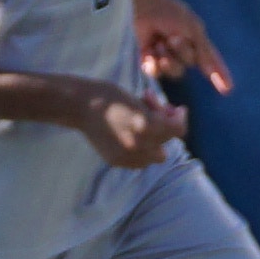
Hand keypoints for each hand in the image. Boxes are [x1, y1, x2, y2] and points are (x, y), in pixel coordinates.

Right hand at [72, 82, 186, 171]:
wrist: (79, 105)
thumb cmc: (111, 96)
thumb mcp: (140, 100)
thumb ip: (159, 116)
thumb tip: (173, 126)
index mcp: (146, 124)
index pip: (178, 129)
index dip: (180, 117)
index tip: (177, 109)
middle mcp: (138, 144)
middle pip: (167, 141)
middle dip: (165, 127)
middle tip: (156, 113)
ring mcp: (126, 155)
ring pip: (156, 156)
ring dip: (154, 142)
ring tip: (141, 127)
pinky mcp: (115, 160)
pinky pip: (139, 162)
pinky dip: (140, 151)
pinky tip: (129, 135)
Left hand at [131, 0, 229, 94]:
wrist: (140, 7)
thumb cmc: (169, 14)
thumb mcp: (192, 30)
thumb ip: (203, 52)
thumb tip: (212, 70)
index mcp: (196, 39)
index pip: (211, 60)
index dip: (219, 74)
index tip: (228, 90)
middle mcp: (182, 48)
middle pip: (189, 64)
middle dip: (182, 53)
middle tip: (171, 39)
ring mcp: (164, 53)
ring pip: (173, 71)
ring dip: (166, 58)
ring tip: (158, 43)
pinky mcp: (147, 57)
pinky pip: (155, 72)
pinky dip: (152, 64)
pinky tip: (149, 52)